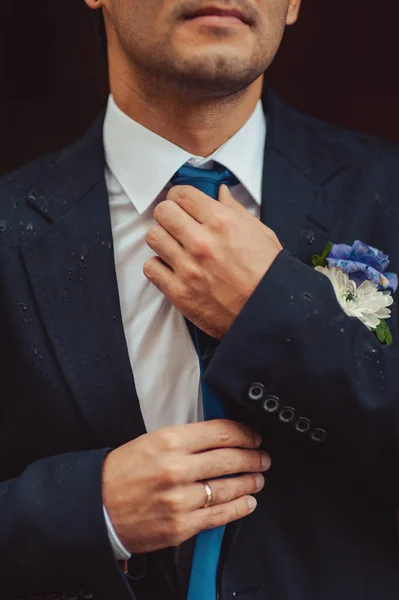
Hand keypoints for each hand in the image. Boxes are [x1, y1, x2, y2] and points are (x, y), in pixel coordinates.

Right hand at [102, 420, 269, 552]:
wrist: (98, 506)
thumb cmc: (122, 471)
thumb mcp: (151, 440)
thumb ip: (186, 439)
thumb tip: (220, 436)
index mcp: (170, 441)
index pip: (220, 433)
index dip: (244, 434)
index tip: (254, 436)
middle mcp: (177, 468)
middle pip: (230, 459)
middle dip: (253, 457)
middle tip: (263, 457)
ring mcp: (180, 499)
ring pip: (229, 488)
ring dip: (250, 482)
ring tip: (258, 478)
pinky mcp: (181, 526)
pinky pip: (219, 516)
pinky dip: (239, 508)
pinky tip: (248, 502)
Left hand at [143, 184, 281, 337]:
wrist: (270, 312)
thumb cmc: (268, 274)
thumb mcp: (260, 233)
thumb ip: (235, 210)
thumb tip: (220, 193)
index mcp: (222, 222)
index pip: (182, 194)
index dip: (179, 196)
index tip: (181, 203)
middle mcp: (202, 242)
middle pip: (163, 212)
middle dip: (168, 214)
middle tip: (176, 223)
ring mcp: (188, 268)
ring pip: (153, 237)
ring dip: (162, 239)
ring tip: (174, 246)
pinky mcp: (179, 292)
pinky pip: (151, 268)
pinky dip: (158, 266)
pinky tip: (172, 268)